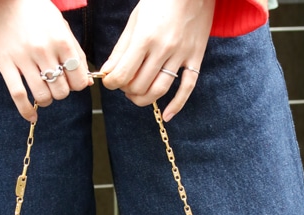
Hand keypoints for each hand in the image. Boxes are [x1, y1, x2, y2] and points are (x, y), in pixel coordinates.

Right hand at [0, 0, 90, 121]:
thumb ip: (76, 53)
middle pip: (61, 91)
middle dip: (61, 92)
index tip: (70, 80)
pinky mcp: (5, 63)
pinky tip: (32, 117)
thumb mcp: (61, 26)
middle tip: (55, 84)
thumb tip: (87, 82)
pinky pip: (18, 95)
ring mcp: (23, 58)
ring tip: (43, 92)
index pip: (79, 80)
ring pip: (42, 96)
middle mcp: (44, 51)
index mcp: (61, 41)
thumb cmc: (36, 11)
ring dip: (46, 100)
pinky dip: (26, 111)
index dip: (77, 85)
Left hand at [100, 0, 215, 121]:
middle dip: (126, 90)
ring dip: (144, 99)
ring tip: (136, 94)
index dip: (112, 83)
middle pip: (140, 85)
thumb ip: (121, 49)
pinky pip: (187, 87)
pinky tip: (166, 115)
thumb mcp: (136, 20)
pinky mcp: (196, 57)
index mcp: (145, 37)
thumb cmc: (161, 0)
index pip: (123, 74)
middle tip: (124, 84)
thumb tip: (107, 72)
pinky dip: (177, 104)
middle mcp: (163, 48)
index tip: (109, 81)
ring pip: (159, 90)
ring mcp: (181, 54)